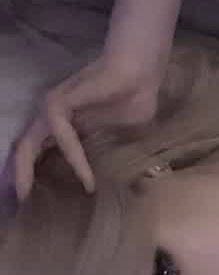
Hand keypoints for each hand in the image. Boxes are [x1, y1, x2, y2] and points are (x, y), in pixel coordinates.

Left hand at [14, 55, 162, 200]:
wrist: (142, 71)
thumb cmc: (136, 98)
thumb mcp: (123, 136)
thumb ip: (110, 151)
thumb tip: (118, 181)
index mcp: (65, 124)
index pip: (39, 151)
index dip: (35, 173)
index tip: (37, 200)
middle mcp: (52, 116)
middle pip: (25, 150)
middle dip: (20, 176)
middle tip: (23, 203)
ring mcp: (53, 108)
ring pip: (29, 144)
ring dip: (28, 171)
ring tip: (33, 196)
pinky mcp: (61, 102)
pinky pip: (60, 134)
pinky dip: (72, 156)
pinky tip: (85, 175)